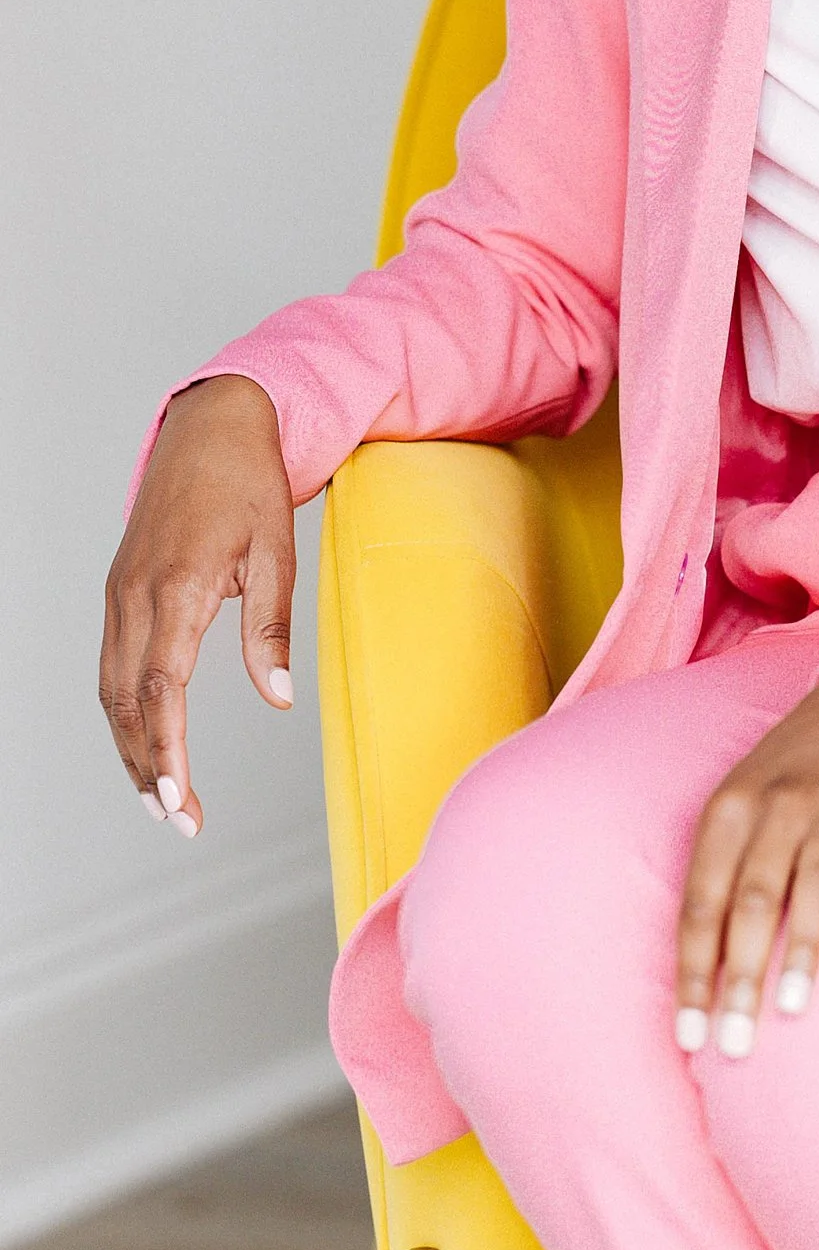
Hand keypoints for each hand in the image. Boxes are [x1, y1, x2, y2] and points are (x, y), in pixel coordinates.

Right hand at [100, 374, 296, 834]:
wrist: (211, 427)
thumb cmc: (249, 485)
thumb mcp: (277, 554)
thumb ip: (271, 630)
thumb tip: (278, 699)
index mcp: (176, 586)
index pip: (162, 689)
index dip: (168, 751)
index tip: (180, 801)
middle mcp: (136, 594)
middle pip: (126, 703)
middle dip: (149, 769)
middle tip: (180, 821)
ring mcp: (120, 592)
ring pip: (110, 689)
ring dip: (132, 748)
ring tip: (161, 800)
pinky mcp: (119, 591)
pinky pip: (111, 665)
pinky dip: (125, 713)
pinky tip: (146, 743)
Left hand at [675, 648, 818, 1056]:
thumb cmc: (784, 778)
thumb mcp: (736, 809)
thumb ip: (718, 879)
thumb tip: (698, 975)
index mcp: (727, 811)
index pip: (700, 902)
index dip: (692, 971)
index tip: (689, 1034)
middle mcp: (778, 805)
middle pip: (752, 900)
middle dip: (740, 976)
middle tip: (736, 1042)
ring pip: (815, 882)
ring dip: (803, 947)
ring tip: (794, 1006)